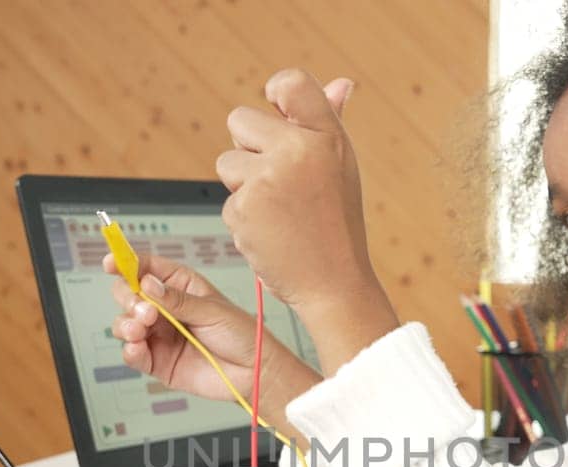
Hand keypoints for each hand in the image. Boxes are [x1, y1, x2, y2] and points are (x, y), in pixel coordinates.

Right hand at [105, 253, 320, 437]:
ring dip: (127, 324)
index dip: (126, 263)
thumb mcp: (212, 310)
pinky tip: (137, 347)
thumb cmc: (240, 335)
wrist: (252, 373)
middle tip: (146, 311)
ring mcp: (159, 335)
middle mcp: (164, 308)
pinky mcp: (157, 361)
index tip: (112, 262)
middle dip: (128, 299)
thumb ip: (176, 300)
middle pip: (128, 294)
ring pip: (125, 323)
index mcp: (179, 286)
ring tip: (143, 328)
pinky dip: (129, 349)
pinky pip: (132, 353)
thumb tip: (146, 283)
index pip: (146, 268)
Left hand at [216, 69, 379, 307]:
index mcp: (326, 135)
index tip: (277, 120)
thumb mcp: (340, 167)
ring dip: (243, 186)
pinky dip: (243, 218)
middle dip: (248, 148)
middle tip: (279, 181)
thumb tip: (340, 83)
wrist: (335, 283)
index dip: (275, 95)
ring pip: (227, 162)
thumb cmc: (338, 224)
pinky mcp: (243, 208)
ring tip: (278, 211)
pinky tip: (271, 232)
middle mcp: (297, 150)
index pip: (289, 81)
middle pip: (239, 119)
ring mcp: (267, 179)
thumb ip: (328, 123)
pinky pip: (227, 200)